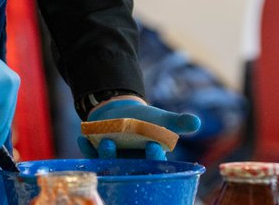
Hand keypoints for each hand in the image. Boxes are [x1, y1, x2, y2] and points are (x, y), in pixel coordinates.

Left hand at [76, 98, 200, 160]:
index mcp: (149, 159)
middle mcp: (131, 164)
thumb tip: (196, 122)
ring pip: (108, 162)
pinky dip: (85, 147)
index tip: (152, 145)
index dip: (152, 157)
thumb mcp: (163, 120)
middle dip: (122, 159)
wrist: (124, 113)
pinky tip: (82, 138)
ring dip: (104, 153)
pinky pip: (90, 155)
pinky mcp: (97, 155)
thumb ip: (179, 122)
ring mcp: (113, 160)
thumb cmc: (147, 120)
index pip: (153, 162)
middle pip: (128, 166)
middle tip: (117, 145)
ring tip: (104, 139)